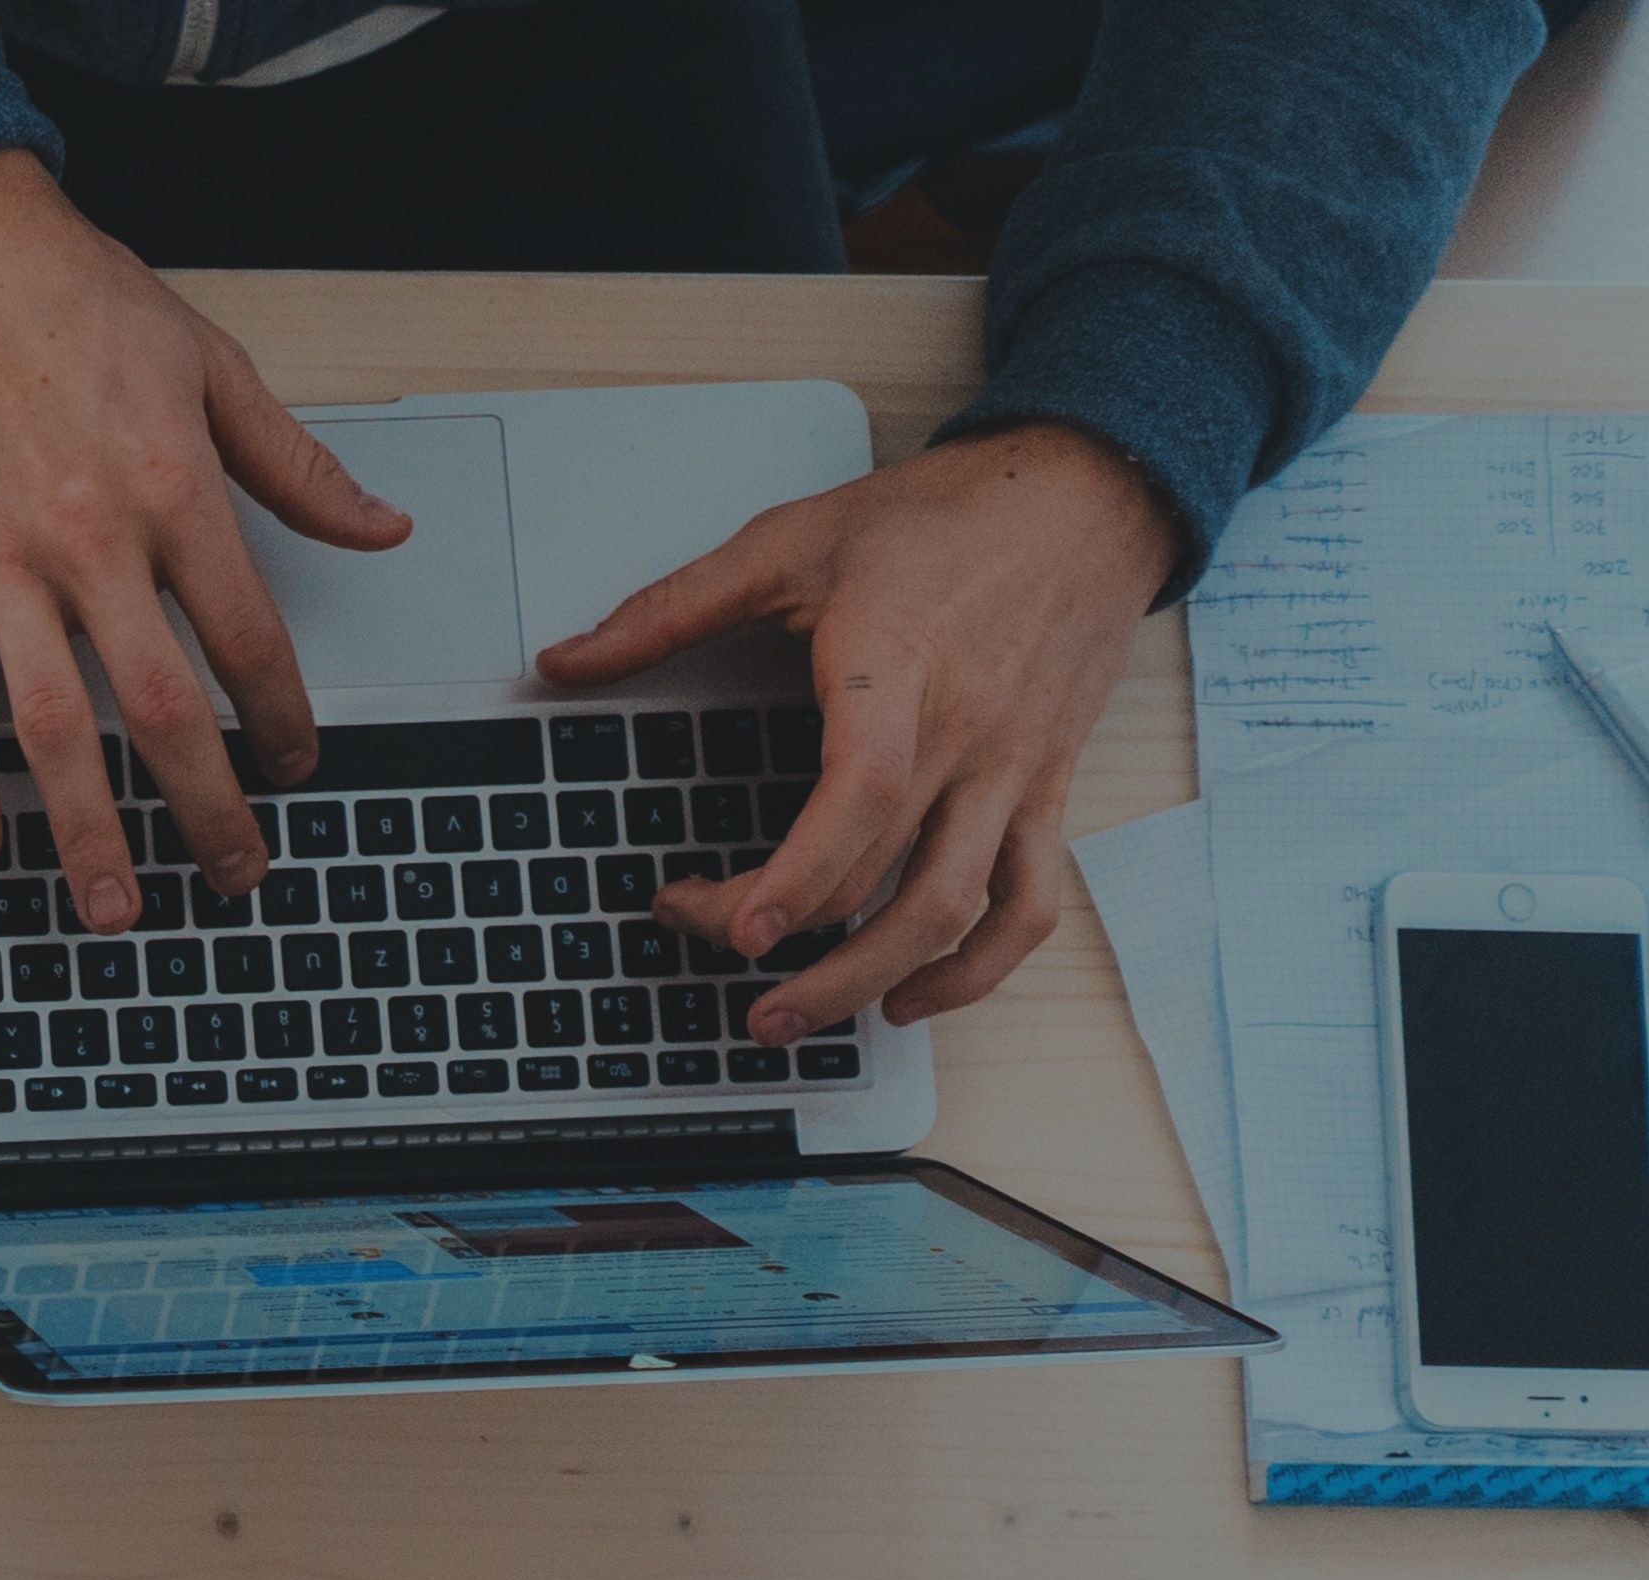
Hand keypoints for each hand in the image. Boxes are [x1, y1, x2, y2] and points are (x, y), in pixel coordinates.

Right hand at [0, 151, 412, 933]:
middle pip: (162, 706)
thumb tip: (382, 531)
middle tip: (234, 872)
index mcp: (172, 489)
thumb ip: (297, 467)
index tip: (297, 767)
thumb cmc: (79, 306)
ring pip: (54, 723)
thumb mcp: (213, 367)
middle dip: (205, 806)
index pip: (247, 635)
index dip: (281, 716)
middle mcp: (88, 536)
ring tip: (115, 905)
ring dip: (87, 827)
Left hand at [539, 421, 1181, 1047]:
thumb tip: (562, 661)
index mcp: (899, 669)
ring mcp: (1013, 771)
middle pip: (884, 875)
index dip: (799, 876)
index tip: (734, 929)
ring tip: (789, 1017)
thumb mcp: (792, 540)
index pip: (863, 795)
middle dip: (786, 935)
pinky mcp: (1046, 789)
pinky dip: (977, 969)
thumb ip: (671, 609)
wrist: (1087, 493)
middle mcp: (967, 734)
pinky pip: (1029, 903)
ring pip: (957, 910)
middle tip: (703, 940)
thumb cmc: (943, 517)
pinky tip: (909, 996)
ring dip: (871, 981)